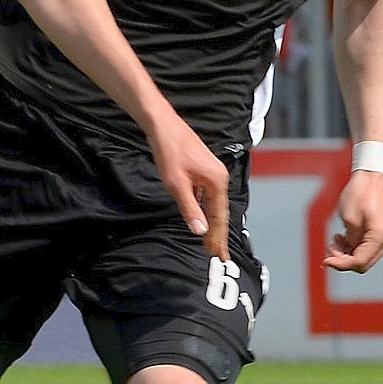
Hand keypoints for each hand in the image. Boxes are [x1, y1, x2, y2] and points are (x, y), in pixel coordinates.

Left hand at [150, 118, 229, 259]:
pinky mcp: (204, 171)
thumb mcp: (176, 184)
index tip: (218, 255)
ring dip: (211, 224)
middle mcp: (219, 178)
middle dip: (218, 235)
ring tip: (210, 243)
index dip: (218, 237)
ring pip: (213, 205)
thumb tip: (200, 230)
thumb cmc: (169, 152)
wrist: (163, 126)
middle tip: (219, 256)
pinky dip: (205, 210)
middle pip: (219, 212)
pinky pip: (207, 197)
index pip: (219, 216)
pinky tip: (201, 219)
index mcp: (216, 181)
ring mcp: (212, 173)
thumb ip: (189, 208)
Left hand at [325, 167, 382, 272]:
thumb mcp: (349, 220)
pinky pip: (366, 247)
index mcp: (380, 236)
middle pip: (363, 263)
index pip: (360, 261)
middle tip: (330, 247)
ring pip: (364, 256)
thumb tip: (345, 258)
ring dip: (347, 252)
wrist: (370, 177)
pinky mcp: (382, 233)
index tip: (325, 260)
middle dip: (344, 259)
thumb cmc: (359, 194)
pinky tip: (342, 236)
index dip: (340, 264)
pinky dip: (353, 246)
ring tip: (335, 239)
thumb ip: (349, 242)